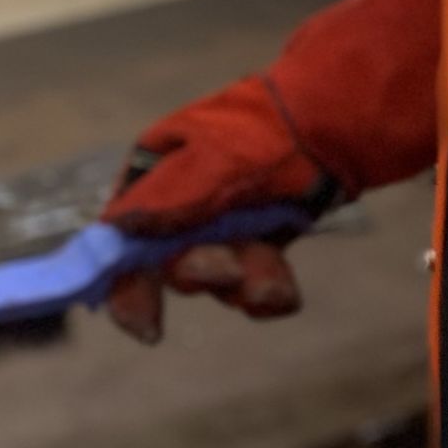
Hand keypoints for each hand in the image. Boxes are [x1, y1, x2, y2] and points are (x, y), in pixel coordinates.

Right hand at [100, 76, 337, 344]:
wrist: (330, 122)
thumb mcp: (211, 157)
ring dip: (242, 281)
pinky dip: (268, 291)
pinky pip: (253, 287)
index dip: (127, 286)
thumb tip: (116, 227)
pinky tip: (283, 288)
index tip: (147, 324)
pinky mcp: (258, 243)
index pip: (122, 243)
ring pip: (218, 281)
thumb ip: (167, 196)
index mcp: (153, 179)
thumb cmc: (262, 130)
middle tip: (229, 266)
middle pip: (171, 268)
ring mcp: (221, 228)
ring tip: (270, 273)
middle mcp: (180, 208)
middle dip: (201, 272)